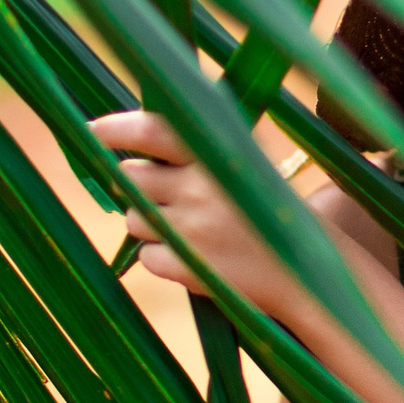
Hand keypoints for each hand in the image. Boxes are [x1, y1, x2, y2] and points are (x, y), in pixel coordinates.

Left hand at [91, 111, 296, 312]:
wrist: (309, 274)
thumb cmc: (274, 213)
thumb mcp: (250, 167)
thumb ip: (204, 149)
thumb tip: (135, 138)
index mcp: (220, 155)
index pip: (155, 129)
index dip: (118, 128)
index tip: (94, 130)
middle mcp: (202, 188)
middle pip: (132, 178)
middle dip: (139, 186)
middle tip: (168, 196)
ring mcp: (192, 230)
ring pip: (135, 219)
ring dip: (153, 225)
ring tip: (194, 232)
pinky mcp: (187, 268)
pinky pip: (147, 257)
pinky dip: (165, 259)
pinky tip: (199, 259)